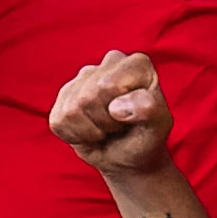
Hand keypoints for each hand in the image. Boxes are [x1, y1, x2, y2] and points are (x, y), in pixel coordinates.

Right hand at [46, 47, 176, 185]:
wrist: (129, 155)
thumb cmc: (146, 135)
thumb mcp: (158, 126)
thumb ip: (149, 109)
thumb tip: (116, 106)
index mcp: (137, 64)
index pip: (108, 86)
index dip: (120, 110)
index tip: (134, 115)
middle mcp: (110, 63)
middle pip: (87, 98)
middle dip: (104, 122)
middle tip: (120, 124)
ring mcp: (83, 78)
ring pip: (71, 110)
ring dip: (90, 130)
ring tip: (107, 127)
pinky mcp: (63, 97)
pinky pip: (58, 121)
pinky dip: (75, 135)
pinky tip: (91, 130)